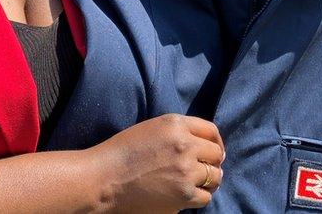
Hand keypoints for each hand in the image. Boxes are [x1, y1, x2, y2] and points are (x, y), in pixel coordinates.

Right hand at [88, 114, 224, 212]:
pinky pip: (205, 197)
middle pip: (216, 154)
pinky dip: (198, 197)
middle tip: (203, 169)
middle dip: (212, 162)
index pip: (211, 130)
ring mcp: (186, 170)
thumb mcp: (151, 129)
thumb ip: (178, 132)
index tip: (214, 151)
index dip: (216, 142)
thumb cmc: (122, 153)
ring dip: (208, 180)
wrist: (104, 178)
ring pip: (215, 177)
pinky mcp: (184, 194)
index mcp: (175, 124)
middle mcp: (185, 144)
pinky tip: (186, 194)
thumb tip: (205, 147)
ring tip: (195, 183)